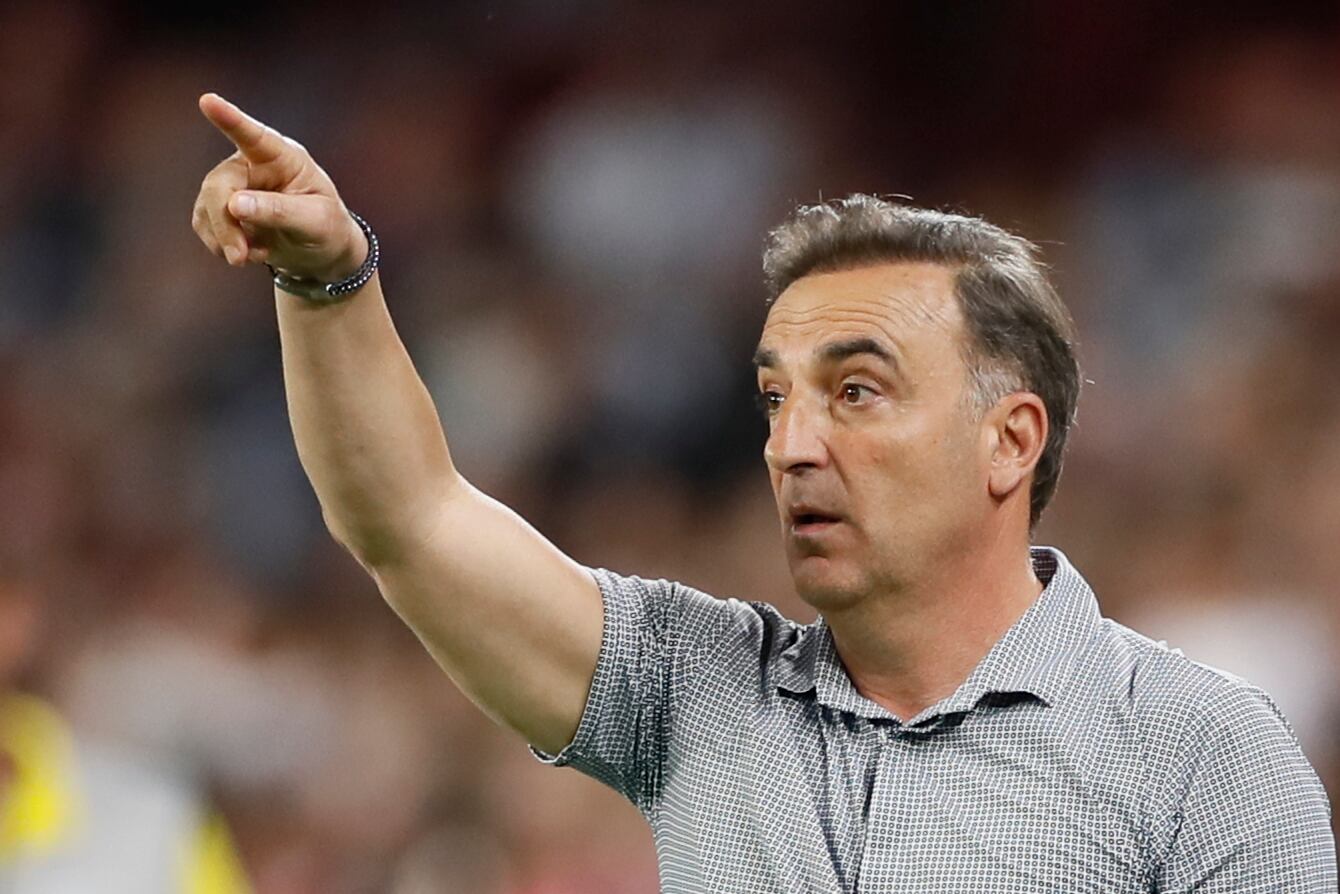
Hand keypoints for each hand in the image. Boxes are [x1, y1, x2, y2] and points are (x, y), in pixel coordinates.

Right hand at [192, 93, 366, 282]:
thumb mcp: (315, 222)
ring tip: (255, 255)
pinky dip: (222, 246)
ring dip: (225, 240)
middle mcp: (252, 164)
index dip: (230, 119)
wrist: (320, 252)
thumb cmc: (326, 228)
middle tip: (238, 257)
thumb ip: (279, 211)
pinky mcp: (220, 208)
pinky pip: (205, 225)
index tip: (208, 101)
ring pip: (207, 207)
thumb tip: (235, 205)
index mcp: (283, 157)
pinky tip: (248, 254)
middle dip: (225, 224)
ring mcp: (233, 185)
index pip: (254, 136)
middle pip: (220, 185)